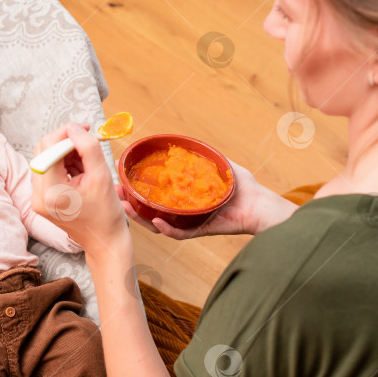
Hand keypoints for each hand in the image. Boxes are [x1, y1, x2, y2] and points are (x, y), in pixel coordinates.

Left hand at [32, 123, 129, 258]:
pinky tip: (82, 174)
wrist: (104, 242)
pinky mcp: (42, 200)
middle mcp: (37, 196)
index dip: (67, 134)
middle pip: (44, 151)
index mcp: (50, 191)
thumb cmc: (106, 215)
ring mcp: (38, 199)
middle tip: (88, 147)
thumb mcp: (101, 176)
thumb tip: (74, 128)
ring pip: (47, 159)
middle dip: (67, 144)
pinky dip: (65, 166)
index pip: (48, 147)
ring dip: (67, 154)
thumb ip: (88, 147)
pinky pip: (50, 171)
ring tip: (88, 166)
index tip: (86, 130)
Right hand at [116, 160, 298, 239]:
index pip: (153, 196)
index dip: (136, 190)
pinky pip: (178, 234)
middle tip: (116, 192)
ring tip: (126, 206)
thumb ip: (202, 155)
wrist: (261, 204)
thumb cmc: (243, 187)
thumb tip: (184, 142)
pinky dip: (165, 229)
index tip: (121, 179)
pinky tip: (154, 220)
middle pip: (148, 211)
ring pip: (157, 225)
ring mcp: (189, 223)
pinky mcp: (200, 231)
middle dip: (129, 204)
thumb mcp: (219, 164)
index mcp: (183, 198)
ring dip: (139, 217)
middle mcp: (182, 213)